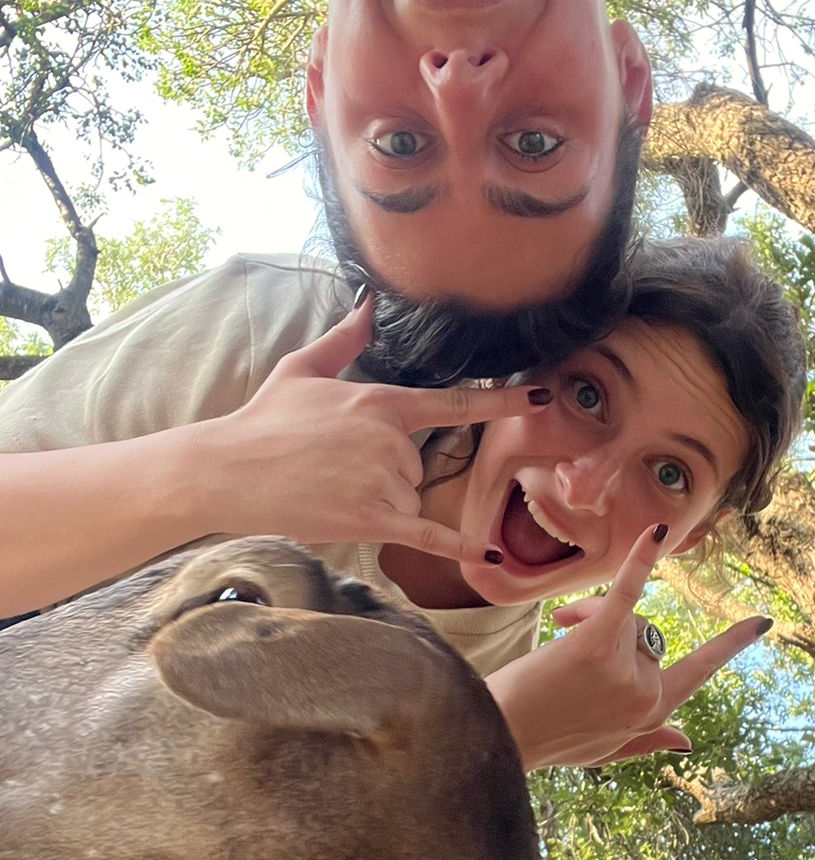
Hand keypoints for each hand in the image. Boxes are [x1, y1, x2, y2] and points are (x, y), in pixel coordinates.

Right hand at [189, 295, 549, 565]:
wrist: (228, 471)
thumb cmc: (263, 420)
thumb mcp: (303, 369)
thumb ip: (345, 338)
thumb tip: (369, 303)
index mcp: (380, 401)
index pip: (454, 402)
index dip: (500, 402)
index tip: (541, 396)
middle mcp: (390, 439)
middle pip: (418, 465)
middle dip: (386, 471)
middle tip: (332, 466)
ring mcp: (383, 480)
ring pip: (410, 497)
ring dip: (381, 500)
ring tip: (330, 489)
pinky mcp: (372, 519)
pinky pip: (426, 534)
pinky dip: (457, 547)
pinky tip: (485, 556)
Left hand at [485, 523, 771, 770]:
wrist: (497, 735)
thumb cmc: (545, 741)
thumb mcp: (604, 751)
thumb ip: (647, 742)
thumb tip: (687, 740)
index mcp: (652, 714)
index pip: (700, 671)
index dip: (729, 646)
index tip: (761, 622)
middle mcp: (646, 694)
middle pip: (648, 633)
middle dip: (613, 626)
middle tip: (565, 633)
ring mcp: (625, 670)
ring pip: (627, 617)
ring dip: (593, 612)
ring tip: (558, 630)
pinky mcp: (597, 643)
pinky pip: (626, 593)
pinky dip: (641, 562)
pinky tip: (657, 533)